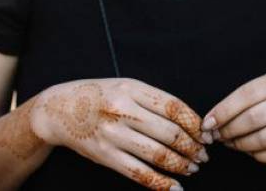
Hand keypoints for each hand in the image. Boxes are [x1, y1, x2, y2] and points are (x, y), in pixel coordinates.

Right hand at [31, 78, 206, 189]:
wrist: (60, 110)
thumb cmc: (98, 96)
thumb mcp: (125, 86)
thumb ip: (153, 100)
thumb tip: (188, 121)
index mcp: (131, 88)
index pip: (173, 107)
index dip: (194, 123)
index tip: (206, 134)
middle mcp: (122, 110)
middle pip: (169, 132)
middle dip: (192, 147)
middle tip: (203, 155)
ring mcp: (113, 134)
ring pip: (158, 155)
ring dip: (181, 165)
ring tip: (191, 168)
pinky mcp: (105, 156)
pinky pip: (139, 173)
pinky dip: (160, 183)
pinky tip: (174, 187)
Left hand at [202, 68, 265, 163]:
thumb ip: (250, 97)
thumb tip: (216, 119)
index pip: (248, 94)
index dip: (224, 110)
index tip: (208, 122)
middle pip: (255, 118)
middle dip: (230, 130)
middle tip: (218, 136)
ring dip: (242, 145)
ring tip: (232, 144)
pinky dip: (259, 156)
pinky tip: (252, 151)